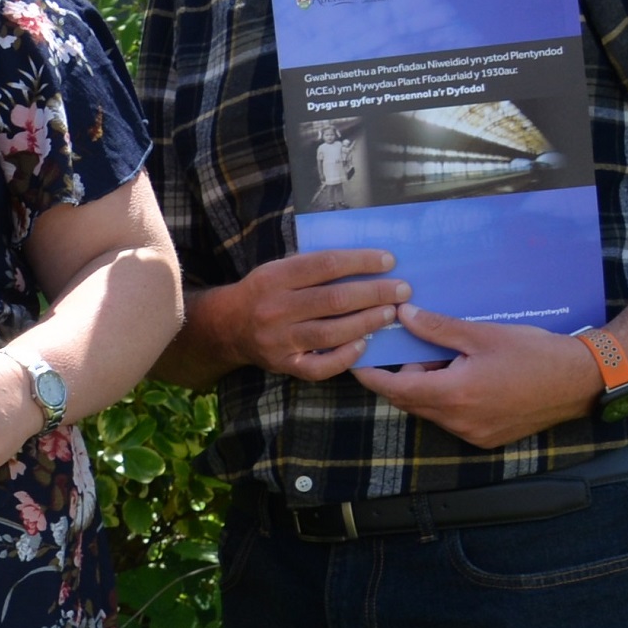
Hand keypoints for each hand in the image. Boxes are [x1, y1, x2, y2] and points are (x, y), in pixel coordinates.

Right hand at [199, 249, 408, 380]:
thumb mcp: (276, 269)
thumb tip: (364, 262)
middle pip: (334, 299)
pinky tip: (363, 346)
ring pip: (331, 332)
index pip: (325, 265)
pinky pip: (319, 366)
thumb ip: (311, 267)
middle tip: (402, 290)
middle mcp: (275, 308)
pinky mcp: (283, 364)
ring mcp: (278, 340)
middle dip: (374, 293)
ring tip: (390, 313)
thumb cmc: (263, 292)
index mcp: (273, 278)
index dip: (360, 261)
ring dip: (367, 322)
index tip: (389, 260)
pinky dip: (345, 357)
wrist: (226, 326)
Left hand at [351, 306, 604, 449]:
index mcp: (453, 395)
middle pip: (410, 400)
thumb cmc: (535, 354)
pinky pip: (452, 420)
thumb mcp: (482, 335)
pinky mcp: (487, 438)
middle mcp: (459, 421)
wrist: (582, 381)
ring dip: (426, 387)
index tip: (355, 360)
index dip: (371, 374)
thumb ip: (438, 328)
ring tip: (446, 358)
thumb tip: (403, 314)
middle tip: (410, 348)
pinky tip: (464, 376)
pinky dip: (446, 400)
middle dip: (402, 376)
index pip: (394, 388)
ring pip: (430, 411)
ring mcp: (473, 434)